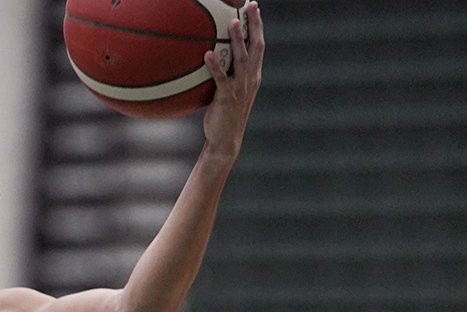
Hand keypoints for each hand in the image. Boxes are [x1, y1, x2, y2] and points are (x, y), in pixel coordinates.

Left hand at [202, 1, 264, 163]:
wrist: (225, 142)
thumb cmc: (224, 116)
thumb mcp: (230, 92)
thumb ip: (228, 74)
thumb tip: (213, 56)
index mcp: (254, 76)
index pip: (259, 46)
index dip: (258, 26)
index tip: (254, 8)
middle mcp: (250, 79)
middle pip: (256, 46)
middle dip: (254, 24)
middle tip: (250, 5)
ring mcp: (240, 88)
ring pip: (241, 59)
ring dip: (237, 40)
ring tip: (231, 22)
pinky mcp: (227, 98)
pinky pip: (221, 79)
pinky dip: (215, 66)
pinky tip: (207, 54)